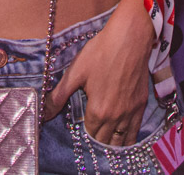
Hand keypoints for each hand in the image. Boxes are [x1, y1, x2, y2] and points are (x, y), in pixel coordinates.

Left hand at [42, 0, 152, 144]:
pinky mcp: (141, 106)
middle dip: (96, 140)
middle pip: (104, 141)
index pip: (89, 134)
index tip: (79, 127)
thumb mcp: (75, 73)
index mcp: (98, 111)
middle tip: (90, 134)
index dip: (83, 131)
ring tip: (104, 142)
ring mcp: (131, 113)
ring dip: (111, 144)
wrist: (130, 39)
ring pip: (121, 141)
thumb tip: (42, 114)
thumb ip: (58, 97)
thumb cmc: (100, 52)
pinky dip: (127, 139)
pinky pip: (134, 132)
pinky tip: (122, 139)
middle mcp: (116, 117)